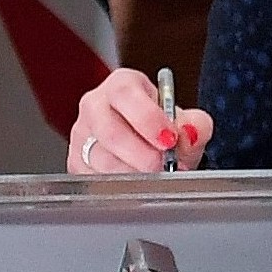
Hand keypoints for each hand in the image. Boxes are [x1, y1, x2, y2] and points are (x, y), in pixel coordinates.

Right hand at [68, 67, 212, 172]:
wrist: (149, 146)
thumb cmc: (162, 129)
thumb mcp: (185, 121)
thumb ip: (196, 124)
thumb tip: (191, 132)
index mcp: (122, 85)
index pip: (126, 94)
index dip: (148, 118)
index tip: (169, 139)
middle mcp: (96, 106)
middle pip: (110, 131)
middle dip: (142, 154)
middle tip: (164, 166)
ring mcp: (82, 135)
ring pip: (101, 160)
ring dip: (133, 174)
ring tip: (155, 177)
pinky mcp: (76, 163)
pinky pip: (94, 179)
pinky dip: (119, 187)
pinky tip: (137, 184)